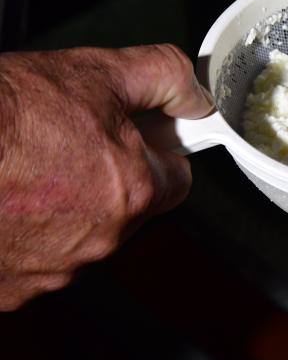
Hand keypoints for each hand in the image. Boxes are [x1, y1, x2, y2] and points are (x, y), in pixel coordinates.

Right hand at [0, 44, 213, 309]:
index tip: (140, 136)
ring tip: (29, 168)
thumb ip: (165, 79)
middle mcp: (99, 240)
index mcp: (134, 191)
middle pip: (129, 207)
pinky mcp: (10, 287)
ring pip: (81, 234)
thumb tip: (196, 97)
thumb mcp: (100, 72)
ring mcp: (52, 270)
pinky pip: (35, 258)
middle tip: (71, 143)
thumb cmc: (6, 111)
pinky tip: (8, 198)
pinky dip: (26, 233)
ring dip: (66, 207)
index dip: (158, 150)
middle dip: (111, 176)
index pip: (178, 180)